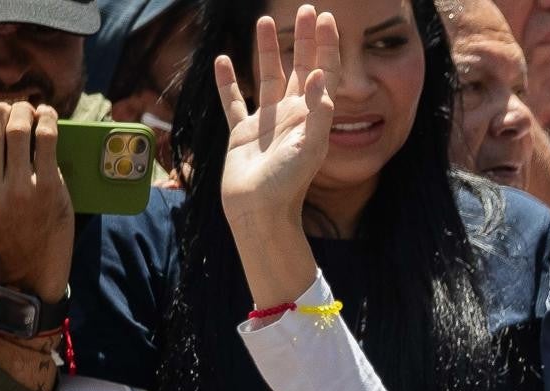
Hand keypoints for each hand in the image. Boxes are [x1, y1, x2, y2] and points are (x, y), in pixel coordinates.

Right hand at [0, 101, 71, 302]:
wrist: (36, 264)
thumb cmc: (5, 233)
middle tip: (4, 107)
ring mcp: (19, 192)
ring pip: (15, 133)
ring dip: (20, 112)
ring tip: (24, 108)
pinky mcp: (48, 188)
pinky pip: (45, 141)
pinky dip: (45, 120)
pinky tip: (45, 113)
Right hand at [217, 7, 337, 238]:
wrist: (259, 211)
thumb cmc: (288, 184)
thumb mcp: (310, 147)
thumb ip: (318, 112)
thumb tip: (319, 74)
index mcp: (310, 116)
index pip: (322, 72)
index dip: (325, 46)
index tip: (325, 18)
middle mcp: (290, 115)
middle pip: (299, 67)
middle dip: (303, 39)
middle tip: (306, 9)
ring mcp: (266, 122)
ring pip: (266, 76)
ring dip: (266, 50)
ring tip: (264, 21)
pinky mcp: (242, 132)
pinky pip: (233, 101)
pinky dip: (227, 82)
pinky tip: (223, 60)